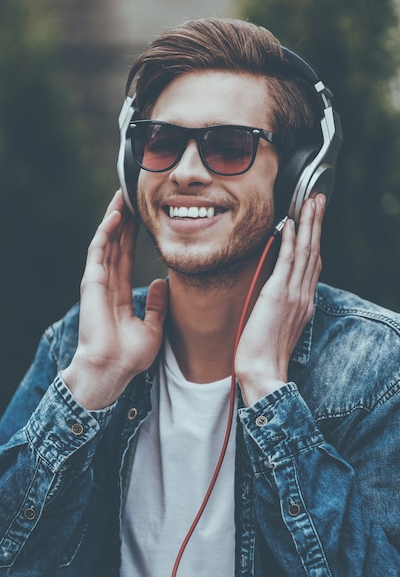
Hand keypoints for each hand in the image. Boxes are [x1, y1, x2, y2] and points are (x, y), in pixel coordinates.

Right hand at [62, 190, 167, 409]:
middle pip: (116, 244)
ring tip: (123, 195)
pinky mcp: (92, 282)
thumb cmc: (129, 356)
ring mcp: (98, 282)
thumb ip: (157, 305)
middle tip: (132, 196)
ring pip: (107, 242)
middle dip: (124, 220)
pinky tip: (115, 215)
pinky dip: (106, 232)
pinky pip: (98, 251)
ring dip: (114, 218)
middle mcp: (107, 284)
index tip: (141, 217)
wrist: (112, 368)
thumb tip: (162, 283)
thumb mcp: (153, 328)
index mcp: (119, 294)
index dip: (132, 237)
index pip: (126, 257)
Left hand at [235, 195, 323, 405]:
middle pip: (314, 252)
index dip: (314, 240)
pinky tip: (290, 223)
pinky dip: (291, 240)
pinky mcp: (278, 294)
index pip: (312, 265)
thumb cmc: (264, 354)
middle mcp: (303, 295)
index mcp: (303, 302)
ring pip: (305, 252)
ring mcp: (293, 294)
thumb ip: (280, 308)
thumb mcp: (277, 327)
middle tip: (318, 199)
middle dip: (316, 223)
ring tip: (311, 202)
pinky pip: (287, 262)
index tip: (313, 220)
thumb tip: (273, 296)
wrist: (262, 371)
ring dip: (308, 224)